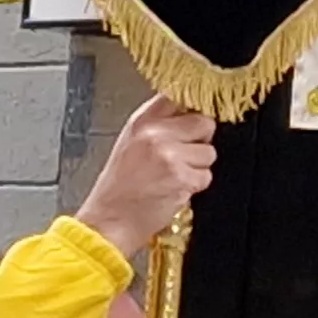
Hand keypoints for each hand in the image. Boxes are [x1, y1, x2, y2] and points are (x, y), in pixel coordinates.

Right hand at [73, 97, 216, 259]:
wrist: (108, 222)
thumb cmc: (117, 189)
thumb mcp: (129, 144)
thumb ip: (157, 126)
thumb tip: (188, 115)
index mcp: (141, 121)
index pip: (179, 96)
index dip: (192, 108)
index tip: (193, 118)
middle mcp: (155, 134)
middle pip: (203, 123)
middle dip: (199, 141)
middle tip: (181, 157)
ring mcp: (170, 155)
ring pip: (209, 152)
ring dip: (198, 167)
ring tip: (173, 177)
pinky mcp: (182, 178)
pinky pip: (206, 176)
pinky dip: (195, 186)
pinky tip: (173, 190)